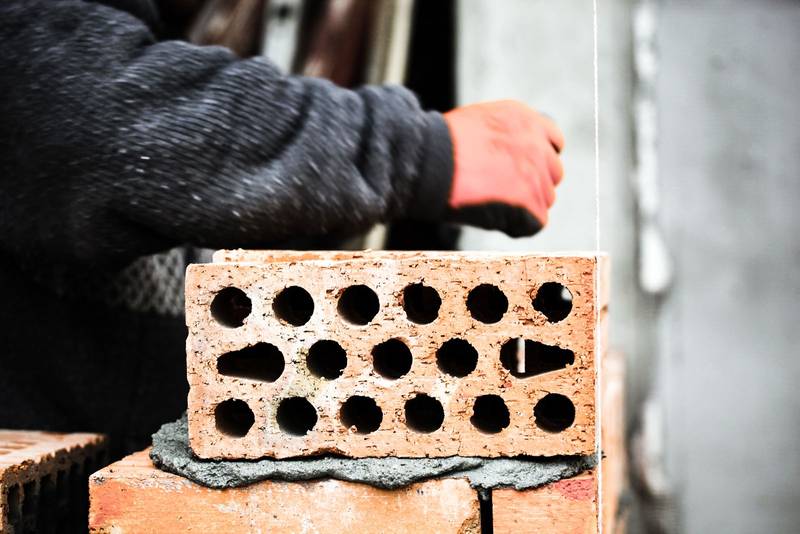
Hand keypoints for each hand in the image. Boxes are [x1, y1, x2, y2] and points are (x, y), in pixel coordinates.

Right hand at [444, 100, 563, 235]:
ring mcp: (536, 174)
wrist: (429, 163)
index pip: (553, 141)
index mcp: (525, 119)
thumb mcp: (478, 122)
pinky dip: (517, 225)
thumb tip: (509, 158)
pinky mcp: (530, 202)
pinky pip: (536, 222)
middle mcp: (537, 143)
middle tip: (505, 192)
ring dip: (524, 205)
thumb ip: (504, 136)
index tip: (522, 169)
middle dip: (534, 182)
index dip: (538, 158)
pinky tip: (494, 218)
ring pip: (545, 198)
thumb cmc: (440, 146)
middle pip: (553, 172)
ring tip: (492, 204)